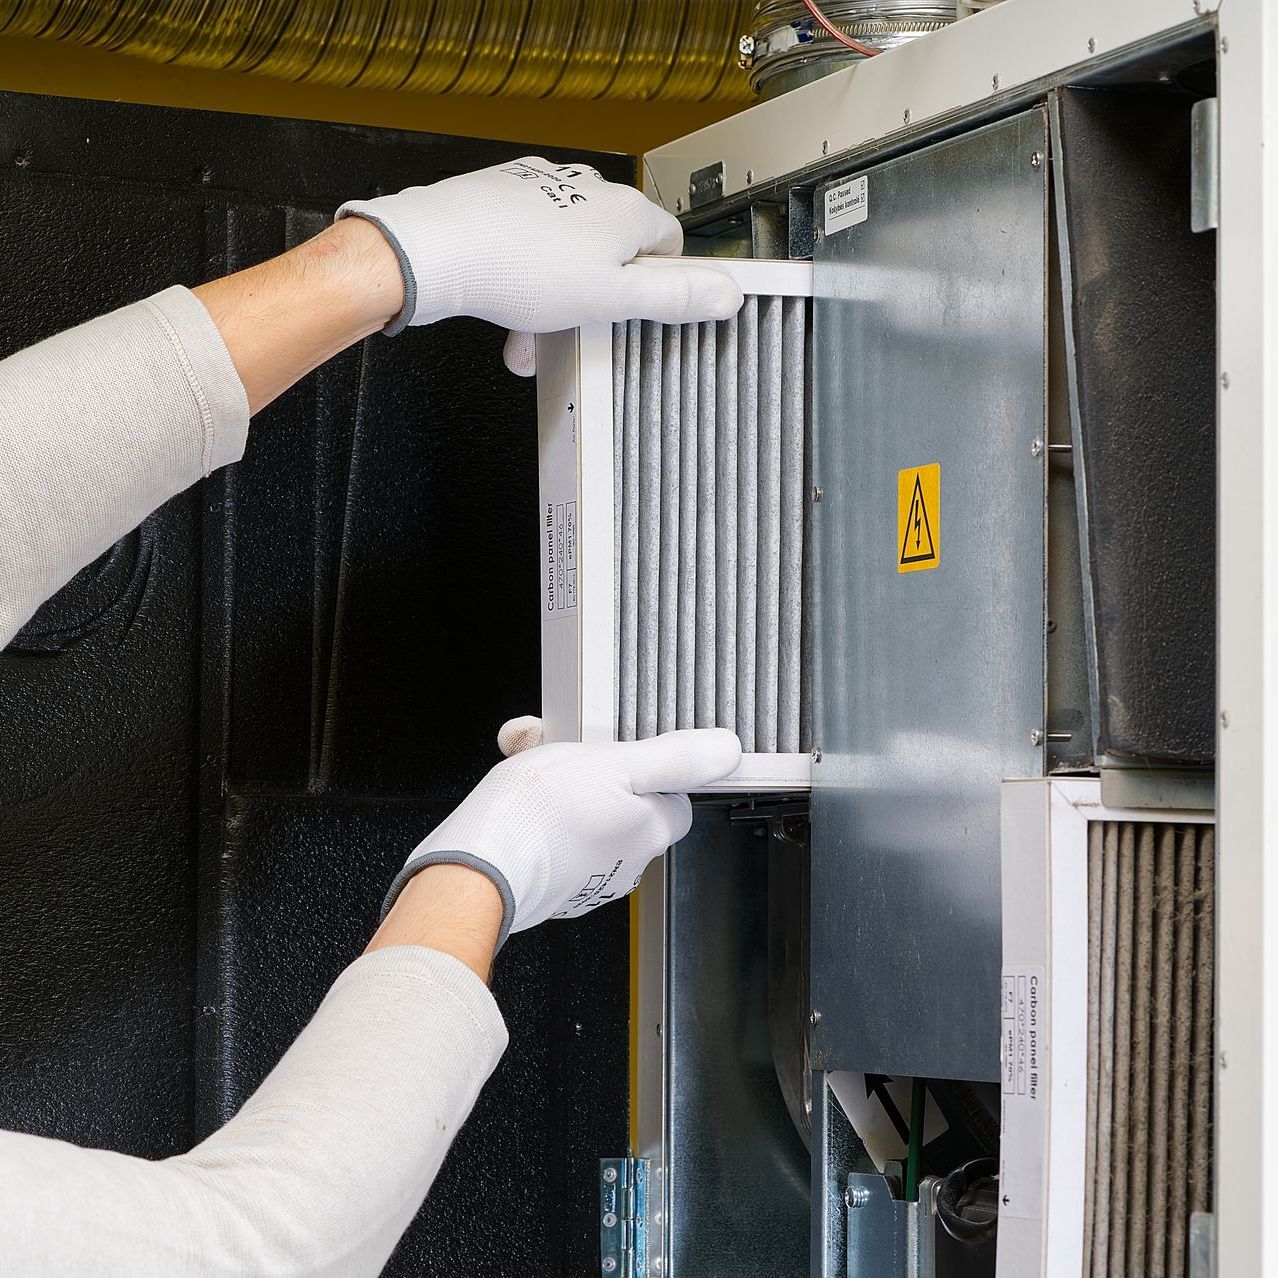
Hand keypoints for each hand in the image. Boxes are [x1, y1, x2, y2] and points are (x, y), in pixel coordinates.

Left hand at [336, 156, 743, 373]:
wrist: (441, 247)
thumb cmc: (518, 269)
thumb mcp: (612, 298)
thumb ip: (673, 297)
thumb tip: (729, 294)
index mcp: (624, 212)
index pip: (669, 241)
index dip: (661, 281)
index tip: (646, 308)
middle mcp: (586, 190)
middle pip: (612, 252)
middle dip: (595, 301)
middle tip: (579, 333)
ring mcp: (542, 190)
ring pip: (566, 254)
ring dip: (555, 300)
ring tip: (533, 335)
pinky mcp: (504, 198)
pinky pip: (528, 245)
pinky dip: (524, 280)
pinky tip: (508, 309)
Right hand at [383, 722, 741, 947]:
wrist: (474, 868)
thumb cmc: (538, 818)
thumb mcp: (615, 764)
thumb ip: (673, 758)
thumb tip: (726, 752)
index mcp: (648, 832)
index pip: (675, 800)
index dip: (649, 769)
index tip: (620, 751)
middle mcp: (624, 863)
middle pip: (626, 804)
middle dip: (595, 771)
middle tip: (565, 750)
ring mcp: (585, 878)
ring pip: (586, 816)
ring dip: (561, 785)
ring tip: (532, 766)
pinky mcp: (549, 883)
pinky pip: (553, 836)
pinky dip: (536, 812)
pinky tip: (516, 797)